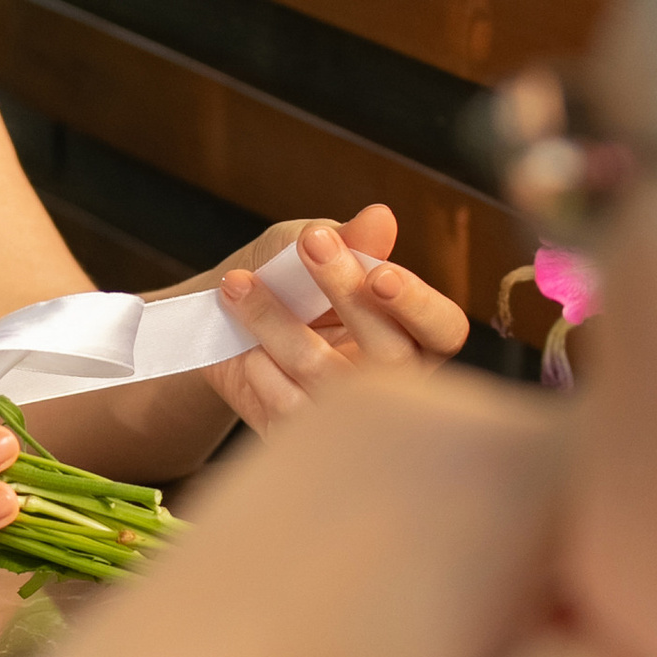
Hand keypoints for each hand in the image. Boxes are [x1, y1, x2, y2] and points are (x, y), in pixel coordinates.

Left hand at [24, 369, 655, 656]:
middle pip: (589, 477)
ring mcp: (373, 405)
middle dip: (585, 570)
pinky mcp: (315, 427)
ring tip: (438, 656)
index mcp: (511, 478)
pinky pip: (435, 457)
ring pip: (514, 466)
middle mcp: (448, 406)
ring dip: (515, 550)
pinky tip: (388, 617)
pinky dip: (445, 525)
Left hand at [210, 203, 469, 439]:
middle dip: (349, 296)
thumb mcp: (306, 248)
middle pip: (393, 355)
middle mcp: (389, 382)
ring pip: (328, 378)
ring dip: (277, 322)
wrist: (213, 323)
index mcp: (408, 332)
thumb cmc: (279, 279)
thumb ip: (347, 240)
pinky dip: (258, 367)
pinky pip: (286, 410)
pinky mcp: (299, 438)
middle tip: (310, 244)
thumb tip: (380, 218)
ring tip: (237, 285)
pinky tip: (241, 343)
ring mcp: (346, 418)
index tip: (379, 274)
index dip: (419, 306)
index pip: (443, 329)